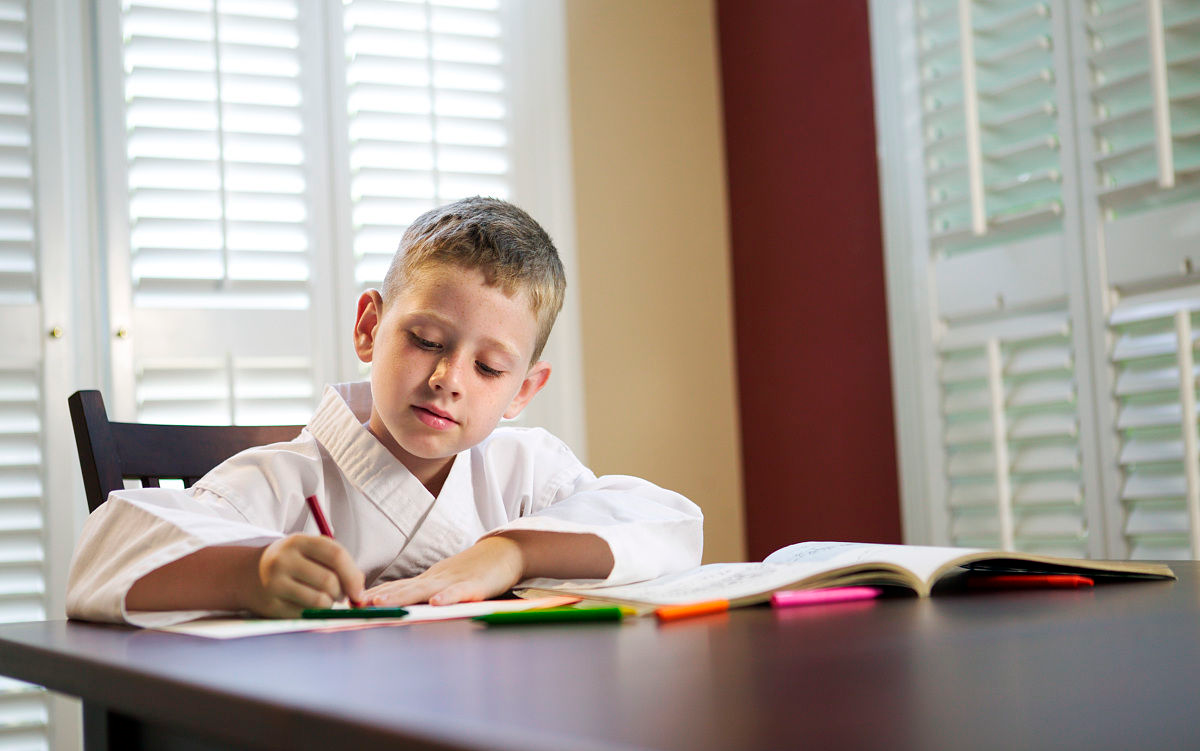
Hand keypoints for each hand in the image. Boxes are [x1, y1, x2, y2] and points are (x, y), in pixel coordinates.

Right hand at [244, 535, 364, 617]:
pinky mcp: (271, 605)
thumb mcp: (308, 550)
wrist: (248, 574)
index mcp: (298, 541)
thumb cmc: (291, 562)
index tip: (359, 590)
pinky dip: (314, 613)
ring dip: (329, 604)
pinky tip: (306, 605)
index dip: (353, 574)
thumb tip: (359, 588)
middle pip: (329, 581)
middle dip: (342, 592)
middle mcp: (284, 560)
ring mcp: (275, 583)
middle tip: (339, 595)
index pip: (335, 555)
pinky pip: (306, 615)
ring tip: (324, 599)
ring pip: (319, 601)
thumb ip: (335, 561)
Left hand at [363, 536, 524, 606]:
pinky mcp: (476, 585)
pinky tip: (437, 603)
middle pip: (404, 588)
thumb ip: (424, 590)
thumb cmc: (474, 570)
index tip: (351, 602)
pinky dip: (448, 597)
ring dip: (402, 597)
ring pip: (425, 590)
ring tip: (382, 604)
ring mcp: (455, 581)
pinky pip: (460, 592)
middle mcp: (437, 579)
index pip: (397, 587)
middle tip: (356, 604)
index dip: (375, 595)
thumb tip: (395, 600)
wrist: (505, 551)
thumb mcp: (445, 580)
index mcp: (429, 580)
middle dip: (380, 597)